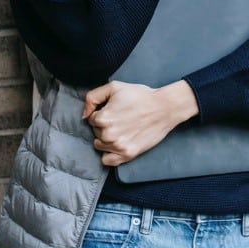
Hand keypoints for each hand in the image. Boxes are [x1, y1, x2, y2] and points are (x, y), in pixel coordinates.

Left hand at [82, 80, 198, 166]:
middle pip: (96, 132)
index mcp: (102, 118)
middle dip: (105, 126)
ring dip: (107, 139)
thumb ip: (92, 97)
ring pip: (100, 145)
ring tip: (122, 129)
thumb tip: (84, 115)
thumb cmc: (141, 96)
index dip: (102, 113)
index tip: (115, 110)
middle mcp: (108, 134)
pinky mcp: (128, 154)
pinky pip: (107, 160)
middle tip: (121, 119)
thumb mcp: (115, 87)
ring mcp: (118, 146)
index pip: (91, 119)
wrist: (165, 107)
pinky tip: (118, 144)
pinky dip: (110, 154)